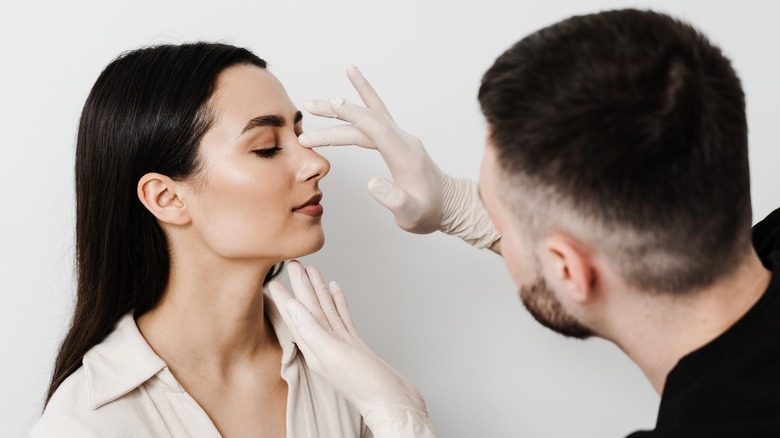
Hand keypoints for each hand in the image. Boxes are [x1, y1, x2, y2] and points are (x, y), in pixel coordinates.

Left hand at [268, 261, 437, 436]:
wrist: (392, 401)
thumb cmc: (364, 385)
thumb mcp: (333, 353)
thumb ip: (311, 329)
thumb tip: (292, 306)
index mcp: (314, 348)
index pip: (296, 316)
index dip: (285, 296)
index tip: (275, 278)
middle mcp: (324, 345)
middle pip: (310, 309)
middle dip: (301, 287)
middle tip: (293, 264)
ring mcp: (340, 345)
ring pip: (326, 311)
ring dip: (318, 291)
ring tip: (312, 271)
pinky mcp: (355, 346)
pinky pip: (342, 318)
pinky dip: (338, 303)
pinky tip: (336, 290)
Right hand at [299, 66, 500, 248]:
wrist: (449, 206)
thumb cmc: (429, 212)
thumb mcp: (411, 215)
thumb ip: (394, 200)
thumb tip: (371, 184)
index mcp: (406, 156)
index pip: (377, 129)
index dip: (355, 115)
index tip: (332, 103)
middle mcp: (403, 140)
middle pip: (367, 120)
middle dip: (336, 114)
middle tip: (308, 108)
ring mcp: (400, 137)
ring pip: (368, 117)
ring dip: (341, 110)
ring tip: (313, 104)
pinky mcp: (396, 139)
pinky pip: (377, 115)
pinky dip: (362, 98)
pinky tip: (352, 78)